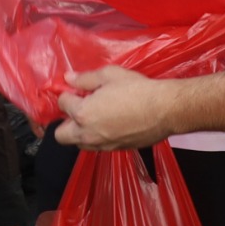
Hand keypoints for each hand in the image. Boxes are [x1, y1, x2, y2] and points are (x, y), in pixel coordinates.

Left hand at [54, 67, 180, 149]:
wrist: (164, 110)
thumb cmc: (137, 90)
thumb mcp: (109, 75)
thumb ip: (85, 79)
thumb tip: (69, 79)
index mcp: (83, 113)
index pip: (62, 104)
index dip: (68, 94)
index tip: (78, 90)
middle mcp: (88, 134)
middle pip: (60, 135)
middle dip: (65, 121)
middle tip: (79, 108)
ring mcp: (102, 145)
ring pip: (78, 144)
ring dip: (80, 131)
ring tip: (94, 116)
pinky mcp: (115, 150)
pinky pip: (97, 146)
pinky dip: (97, 137)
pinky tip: (110, 123)